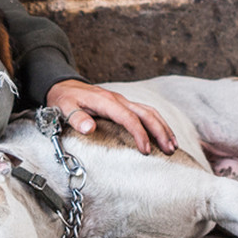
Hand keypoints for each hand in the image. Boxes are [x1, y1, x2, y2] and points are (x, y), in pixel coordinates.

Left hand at [45, 79, 176, 154]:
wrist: (64, 86)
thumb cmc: (64, 99)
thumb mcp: (64, 107)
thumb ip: (76, 118)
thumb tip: (89, 129)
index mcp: (105, 101)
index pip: (128, 117)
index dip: (139, 134)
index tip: (145, 151)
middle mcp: (118, 99)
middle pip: (146, 113)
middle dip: (160, 132)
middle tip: (170, 151)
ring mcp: (123, 101)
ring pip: (149, 112)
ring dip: (163, 128)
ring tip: (173, 146)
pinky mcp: (124, 105)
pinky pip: (145, 112)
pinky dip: (157, 124)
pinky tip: (164, 136)